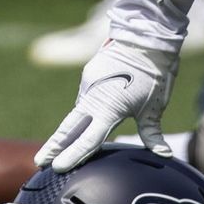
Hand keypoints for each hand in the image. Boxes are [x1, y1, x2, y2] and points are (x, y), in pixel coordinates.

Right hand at [35, 40, 178, 171]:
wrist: (145, 37)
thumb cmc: (153, 73)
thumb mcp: (154, 107)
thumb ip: (152, 133)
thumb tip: (164, 154)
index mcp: (109, 109)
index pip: (88, 140)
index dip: (73, 155)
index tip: (56, 166)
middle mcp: (93, 97)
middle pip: (69, 127)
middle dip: (54, 145)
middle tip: (39, 162)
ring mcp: (88, 84)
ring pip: (76, 112)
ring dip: (68, 129)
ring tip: (57, 147)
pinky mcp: (89, 74)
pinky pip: (83, 98)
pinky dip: (82, 111)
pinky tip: (82, 120)